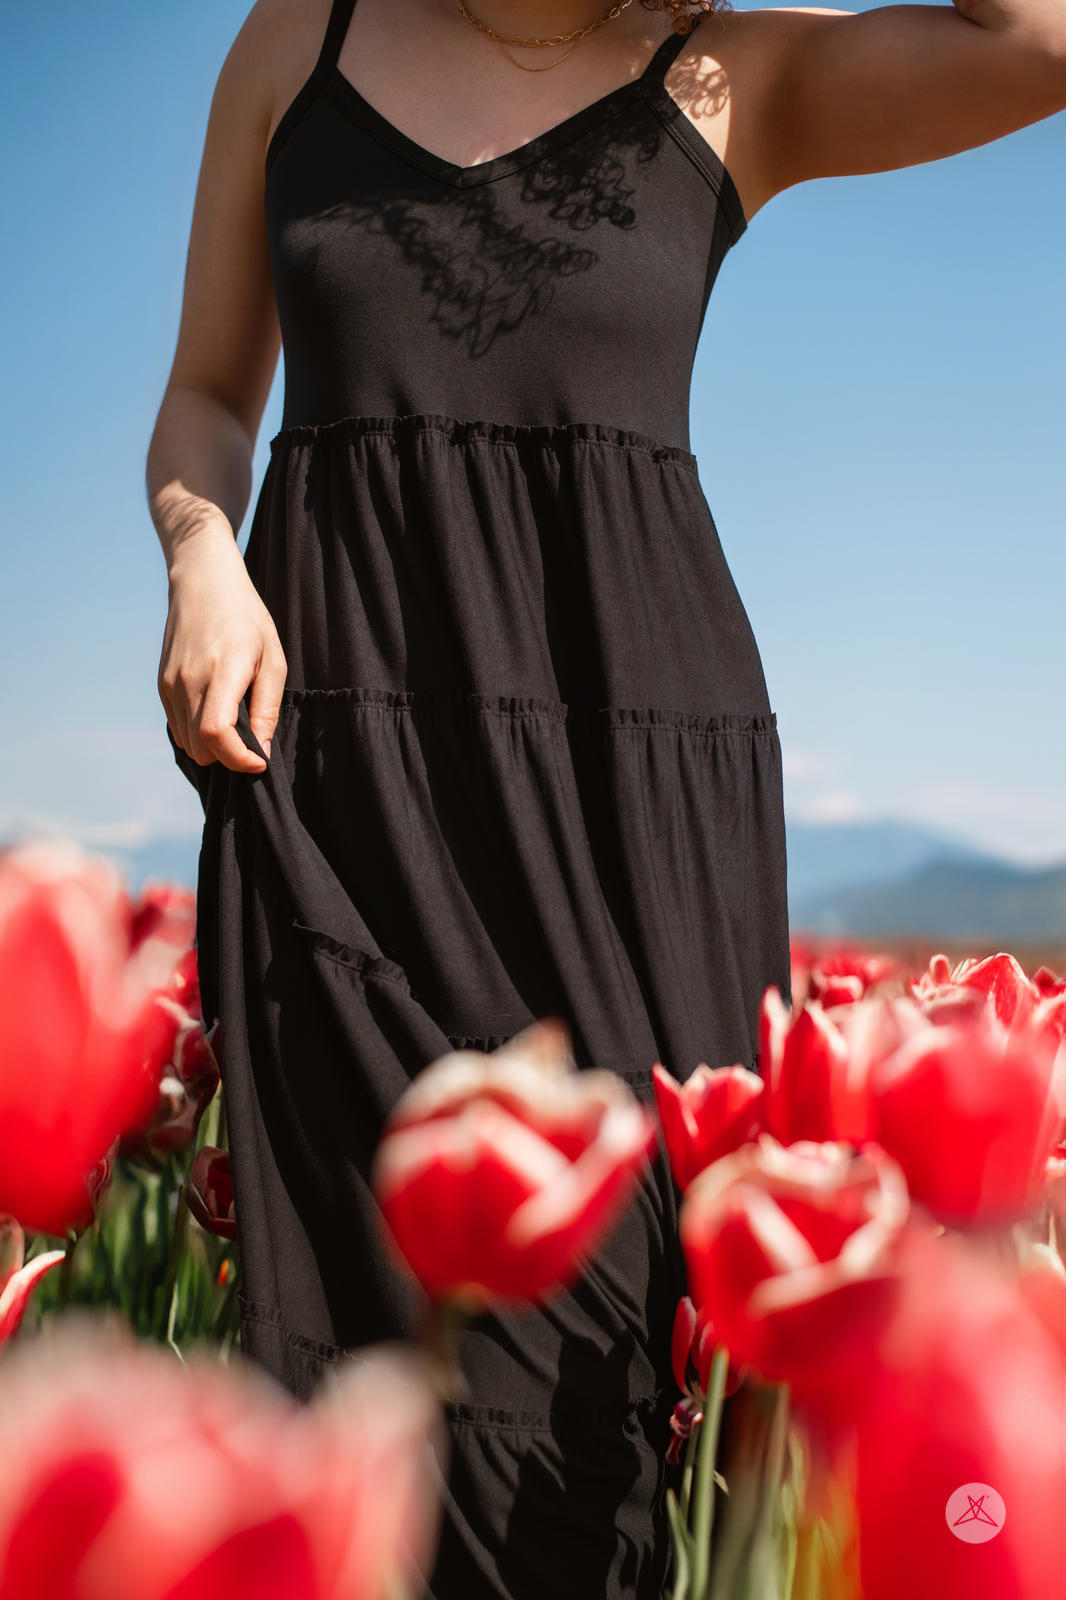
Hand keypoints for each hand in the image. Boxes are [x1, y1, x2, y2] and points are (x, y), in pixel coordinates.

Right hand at [158, 531, 286, 772]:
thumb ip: (267, 708)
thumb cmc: (247, 618)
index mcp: (221, 671)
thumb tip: (260, 751)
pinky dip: (197, 733)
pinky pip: (178, 727)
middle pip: (201, 749)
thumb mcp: (273, 659)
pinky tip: (215, 711)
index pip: (216, 734)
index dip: (238, 759)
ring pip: (187, 744)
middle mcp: (188, 680)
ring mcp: (169, 683)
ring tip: (235, 724)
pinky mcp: (161, 684)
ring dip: (212, 747)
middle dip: (228, 756)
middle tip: (251, 741)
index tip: (259, 761)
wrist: (202, 581)